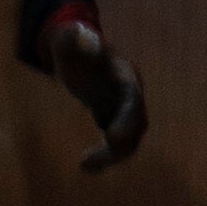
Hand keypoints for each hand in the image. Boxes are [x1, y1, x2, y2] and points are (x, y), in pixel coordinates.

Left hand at [34, 10, 141, 174]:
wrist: (77, 49)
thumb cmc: (73, 42)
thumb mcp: (71, 39)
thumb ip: (77, 39)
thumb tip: (82, 37)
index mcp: (126, 77)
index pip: (132, 101)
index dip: (127, 120)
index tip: (111, 137)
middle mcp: (131, 96)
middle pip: (136, 125)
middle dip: (121, 144)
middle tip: (93, 157)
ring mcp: (123, 110)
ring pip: (129, 140)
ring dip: (111, 155)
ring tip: (85, 165)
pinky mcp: (113, 120)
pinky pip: (115, 144)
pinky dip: (104, 157)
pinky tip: (86, 168)